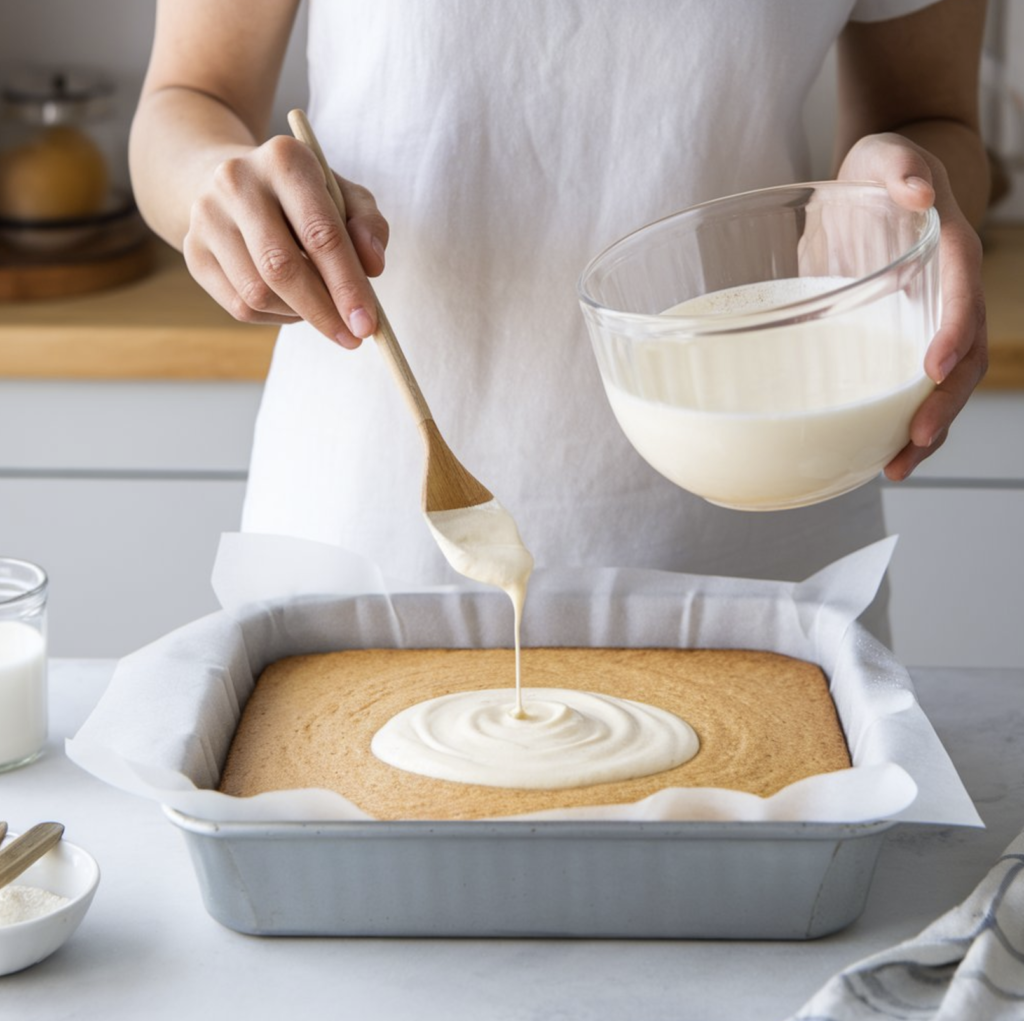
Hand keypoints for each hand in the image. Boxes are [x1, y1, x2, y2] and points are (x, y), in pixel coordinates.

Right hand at [182, 135, 388, 347]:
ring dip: (299, 314)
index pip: (320, 233)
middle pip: (281, 268)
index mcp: (284, 160)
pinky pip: (240, 307)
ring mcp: (207, 217)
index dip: (347, 285)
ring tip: (320, 308)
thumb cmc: (304, 198)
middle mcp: (237, 182)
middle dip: (323, 311)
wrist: (234, 185)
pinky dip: (276, 317)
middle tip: (353, 338)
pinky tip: (292, 304)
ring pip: (258, 293)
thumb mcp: (345, 197)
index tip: (367, 324)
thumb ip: (368, 226)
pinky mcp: (193, 252)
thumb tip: (373, 268)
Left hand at [837, 132, 987, 479]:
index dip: (957, 330)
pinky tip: (878, 456)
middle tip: (918, 438)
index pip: (964, 293)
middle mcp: (949, 295)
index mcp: (951, 251)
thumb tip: (917, 189)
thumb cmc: (885, 168)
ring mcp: (928, 324)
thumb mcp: (887, 153)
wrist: (882, 185)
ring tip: (896, 467)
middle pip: (964, 357)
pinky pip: (908, 388)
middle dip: (945, 402)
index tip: (935, 365)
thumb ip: (901, 165)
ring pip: (942, 386)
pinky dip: (898, 423)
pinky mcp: (899, 341)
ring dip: (926, 429)